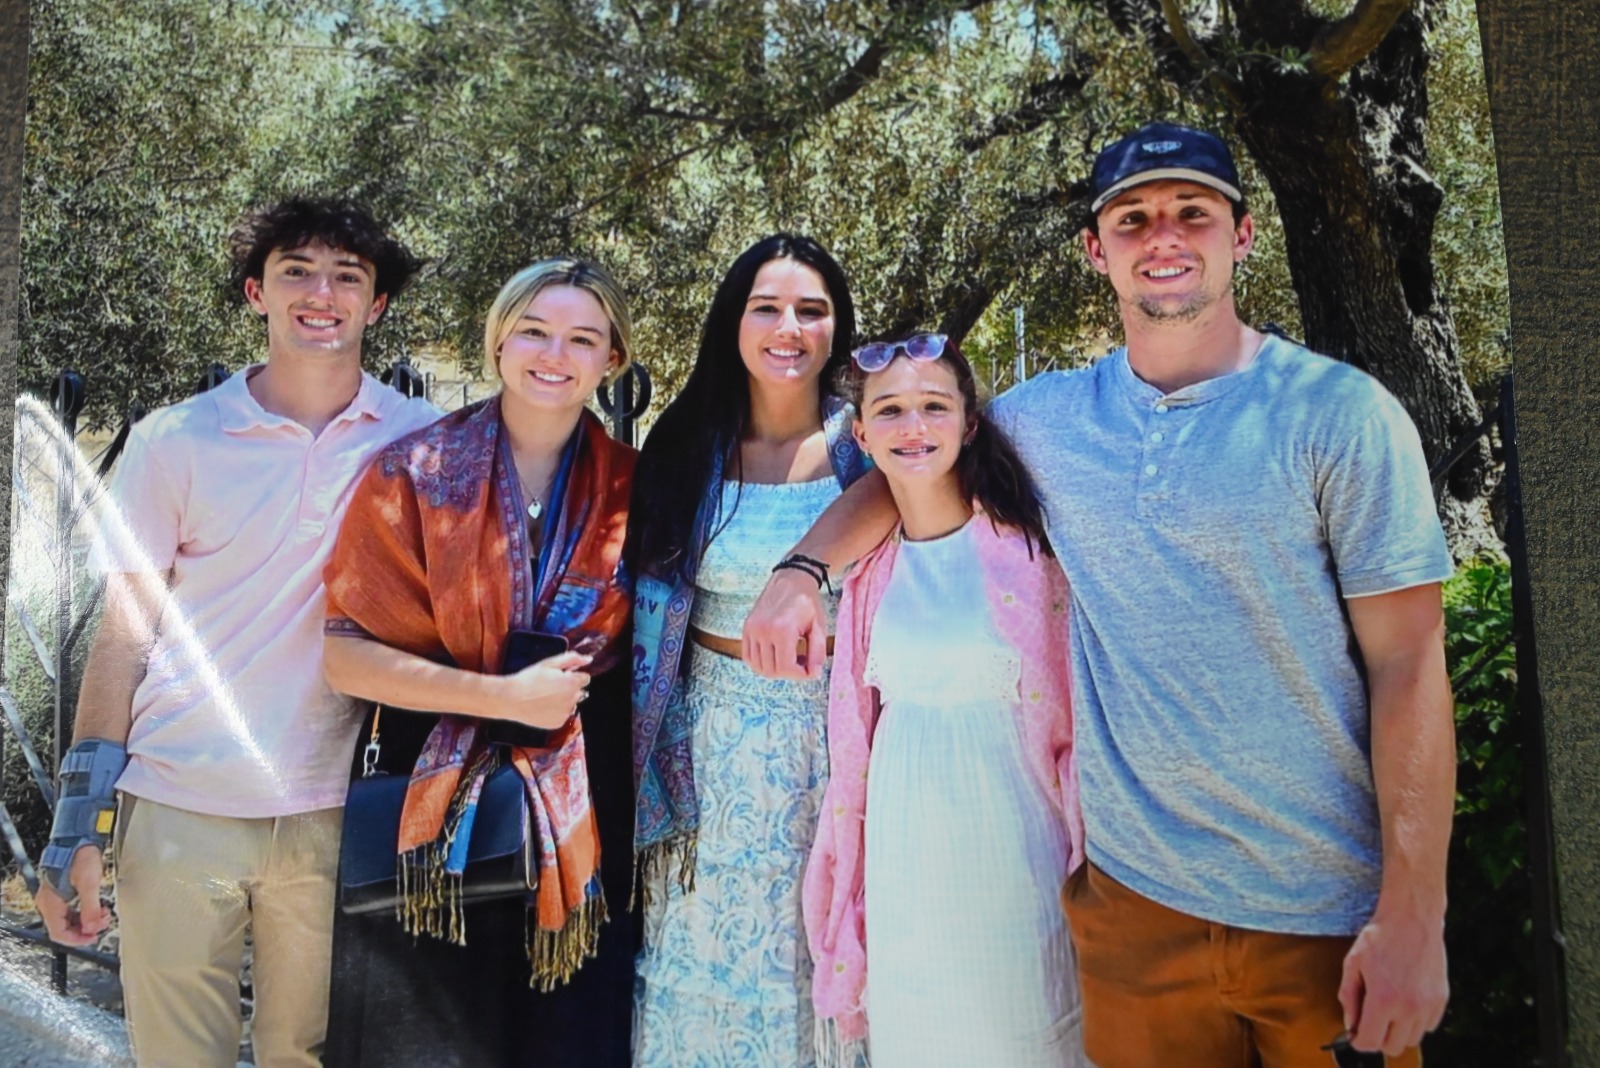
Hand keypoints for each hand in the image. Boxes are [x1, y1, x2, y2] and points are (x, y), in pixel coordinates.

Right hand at [34, 846, 110, 945]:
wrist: (78, 839)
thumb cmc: (80, 856)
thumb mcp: (89, 883)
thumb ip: (90, 908)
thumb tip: (92, 928)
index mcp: (50, 903)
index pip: (59, 933)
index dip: (77, 939)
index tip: (94, 937)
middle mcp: (48, 902)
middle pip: (63, 928)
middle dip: (85, 929)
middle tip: (102, 923)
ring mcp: (54, 897)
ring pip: (68, 920)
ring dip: (86, 921)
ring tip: (103, 914)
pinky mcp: (61, 892)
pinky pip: (70, 910)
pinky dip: (83, 913)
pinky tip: (97, 908)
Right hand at [497, 651, 592, 728]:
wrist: (511, 699)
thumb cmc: (529, 678)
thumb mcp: (549, 664)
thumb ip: (572, 659)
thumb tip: (588, 659)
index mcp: (572, 684)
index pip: (585, 678)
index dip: (573, 676)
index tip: (560, 676)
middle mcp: (572, 700)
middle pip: (579, 692)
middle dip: (570, 688)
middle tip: (551, 686)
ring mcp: (566, 713)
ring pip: (572, 704)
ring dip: (565, 700)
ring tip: (545, 697)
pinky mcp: (558, 723)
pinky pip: (563, 715)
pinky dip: (557, 711)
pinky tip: (543, 706)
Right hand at [743, 568, 826, 679]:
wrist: (791, 579)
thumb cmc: (808, 603)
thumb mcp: (819, 627)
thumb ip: (818, 652)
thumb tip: (813, 674)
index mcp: (782, 629)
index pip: (786, 668)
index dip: (800, 675)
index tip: (811, 670)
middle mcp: (763, 630)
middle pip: (772, 670)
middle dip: (789, 673)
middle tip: (803, 663)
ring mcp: (752, 629)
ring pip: (758, 667)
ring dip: (775, 670)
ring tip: (790, 659)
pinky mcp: (746, 628)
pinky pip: (748, 657)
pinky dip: (761, 663)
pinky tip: (776, 656)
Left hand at [1339, 901, 1449, 1055]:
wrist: (1412, 918)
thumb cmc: (1379, 937)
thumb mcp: (1353, 963)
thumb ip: (1349, 997)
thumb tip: (1351, 1024)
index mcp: (1383, 999)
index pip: (1370, 1042)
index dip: (1358, 1040)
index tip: (1355, 1032)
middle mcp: (1409, 1008)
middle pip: (1393, 1047)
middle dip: (1378, 1038)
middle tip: (1371, 1020)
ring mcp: (1428, 1005)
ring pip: (1412, 1040)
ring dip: (1398, 1031)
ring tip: (1389, 1009)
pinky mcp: (1441, 999)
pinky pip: (1428, 1026)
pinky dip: (1416, 1021)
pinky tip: (1405, 1001)